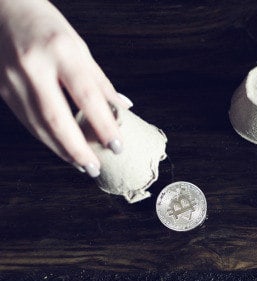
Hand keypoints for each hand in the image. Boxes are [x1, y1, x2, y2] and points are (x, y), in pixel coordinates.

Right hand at [0, 0, 130, 176]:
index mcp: (61, 51)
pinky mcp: (1, 89)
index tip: (117, 145)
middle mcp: (34, 66)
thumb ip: (100, 80)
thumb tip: (123, 107)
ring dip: (61, 150)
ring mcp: (12, 79)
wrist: (2, 9)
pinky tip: (60, 148)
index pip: (87, 96)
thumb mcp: (80, 47)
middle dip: (78, 149)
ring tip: (80, 163)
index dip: (103, 125)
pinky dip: (45, 138)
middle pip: (57, 119)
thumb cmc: (47, 26)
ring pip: (38, 126)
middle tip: (94, 167)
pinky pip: (26, 121)